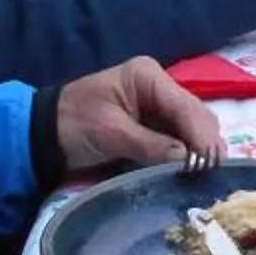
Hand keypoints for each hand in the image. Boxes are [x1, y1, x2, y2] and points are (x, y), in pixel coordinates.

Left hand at [54, 56, 221, 175]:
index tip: (210, 165)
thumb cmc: (72, 125)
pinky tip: (194, 173)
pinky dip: (189, 156)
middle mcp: (160, 87)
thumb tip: (188, 160)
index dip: (201, 136)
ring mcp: (160, 107)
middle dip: (206, 145)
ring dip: (201, 152)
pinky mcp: (156, 126)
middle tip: (213, 176)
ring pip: (195, 129)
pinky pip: (182, 140)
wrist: (42, 135)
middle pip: (197, 116)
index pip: (186, 107)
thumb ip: (150, 145)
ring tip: (207, 178)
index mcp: (148, 77)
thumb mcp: (110, 133)